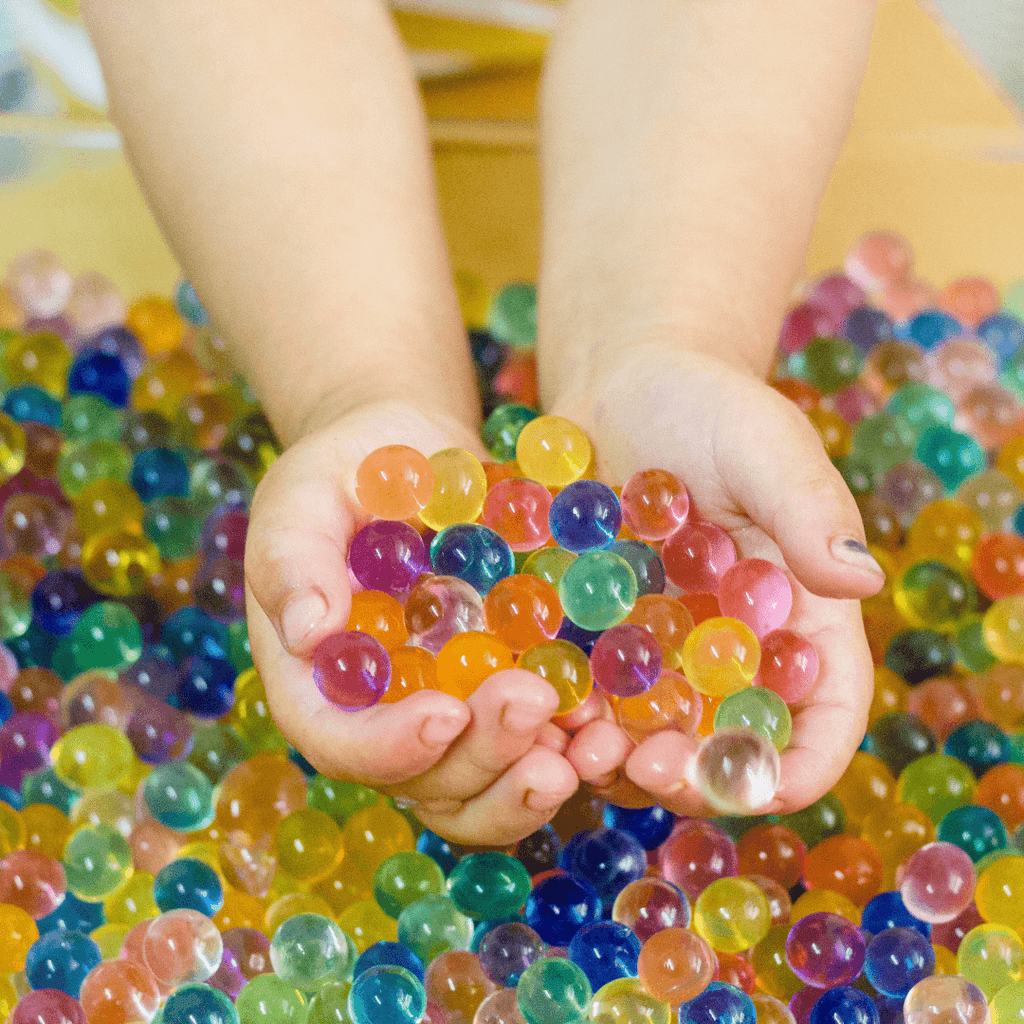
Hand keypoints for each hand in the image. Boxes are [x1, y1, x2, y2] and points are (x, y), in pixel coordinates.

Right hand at [244, 399, 577, 844]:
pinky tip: (611, 717)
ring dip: (534, 779)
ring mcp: (448, 711)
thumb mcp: (303, 499)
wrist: (414, 453)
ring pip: (485, 787)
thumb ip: (294, 560)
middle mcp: (384, 717)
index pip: (342, 743)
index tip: (445, 713)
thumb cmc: (345, 472)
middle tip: (534, 704)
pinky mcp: (502, 692)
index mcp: (321, 685)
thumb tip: (307, 631)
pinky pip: (535, 744)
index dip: (390, 747)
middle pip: (425, 781)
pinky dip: (572, 745)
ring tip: (590, 742)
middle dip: (483, 757)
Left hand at [548, 345, 882, 816]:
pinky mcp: (601, 635)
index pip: (825, 711)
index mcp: (798, 616)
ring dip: (621, 756)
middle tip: (647, 768)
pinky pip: (589, 692)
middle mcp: (734, 648)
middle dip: (694, 774)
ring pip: (653, 732)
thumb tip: (860, 578)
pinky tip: (536, 708)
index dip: (802, 762)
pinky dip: (569, 713)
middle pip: (729, 741)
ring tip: (581, 747)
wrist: (621, 384)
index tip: (762, 789)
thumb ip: (807, 507)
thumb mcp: (762, 444)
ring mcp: (664, 648)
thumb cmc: (706, 402)